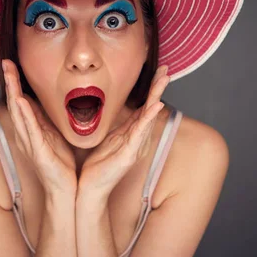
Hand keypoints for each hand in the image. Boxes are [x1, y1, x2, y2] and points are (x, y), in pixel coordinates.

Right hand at [2, 59, 77, 197]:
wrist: (65, 190)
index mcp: (32, 128)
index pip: (21, 101)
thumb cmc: (62, 164)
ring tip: (9, 74)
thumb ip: (52, 118)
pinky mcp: (37, 151)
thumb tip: (58, 99)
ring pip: (18, 112)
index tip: (12, 63)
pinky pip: (30, 129)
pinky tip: (20, 101)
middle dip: (10, 82)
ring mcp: (30, 142)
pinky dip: (24, 114)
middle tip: (5, 62)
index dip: (15, 82)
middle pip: (14, 102)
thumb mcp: (56, 135)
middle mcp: (27, 134)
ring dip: (13, 92)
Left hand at [78, 65, 169, 199]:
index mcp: (129, 132)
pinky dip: (148, 118)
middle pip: (150, 107)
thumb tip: (102, 105)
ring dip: (156, 96)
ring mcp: (134, 145)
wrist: (91, 188)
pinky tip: (156, 106)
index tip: (157, 70)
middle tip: (165, 69)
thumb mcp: (104, 138)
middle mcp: (136, 137)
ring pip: (148, 116)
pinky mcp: (129, 153)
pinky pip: (140, 132)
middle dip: (158, 87)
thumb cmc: (97, 165)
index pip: (143, 106)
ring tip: (164, 80)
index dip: (151, 88)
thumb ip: (110, 124)